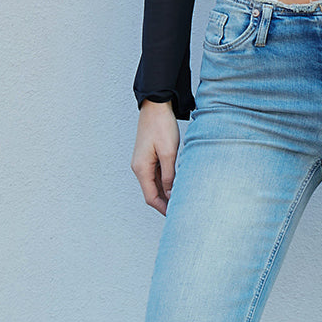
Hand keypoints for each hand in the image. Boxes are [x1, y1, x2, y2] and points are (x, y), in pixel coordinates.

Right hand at [131, 100, 179, 214]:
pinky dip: (166, 184)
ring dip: (166, 194)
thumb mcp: (168, 153)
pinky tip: (177, 187)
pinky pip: (157, 176)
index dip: (163, 209)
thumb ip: (169, 175)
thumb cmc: (161, 126)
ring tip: (181, 202)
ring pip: (155, 185)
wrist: (156, 105)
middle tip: (181, 212)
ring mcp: (143, 163)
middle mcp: (139, 168)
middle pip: (152, 193)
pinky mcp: (149, 157)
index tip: (176, 216)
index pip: (151, 197)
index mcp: (141, 168)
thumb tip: (170, 194)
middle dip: (165, 204)